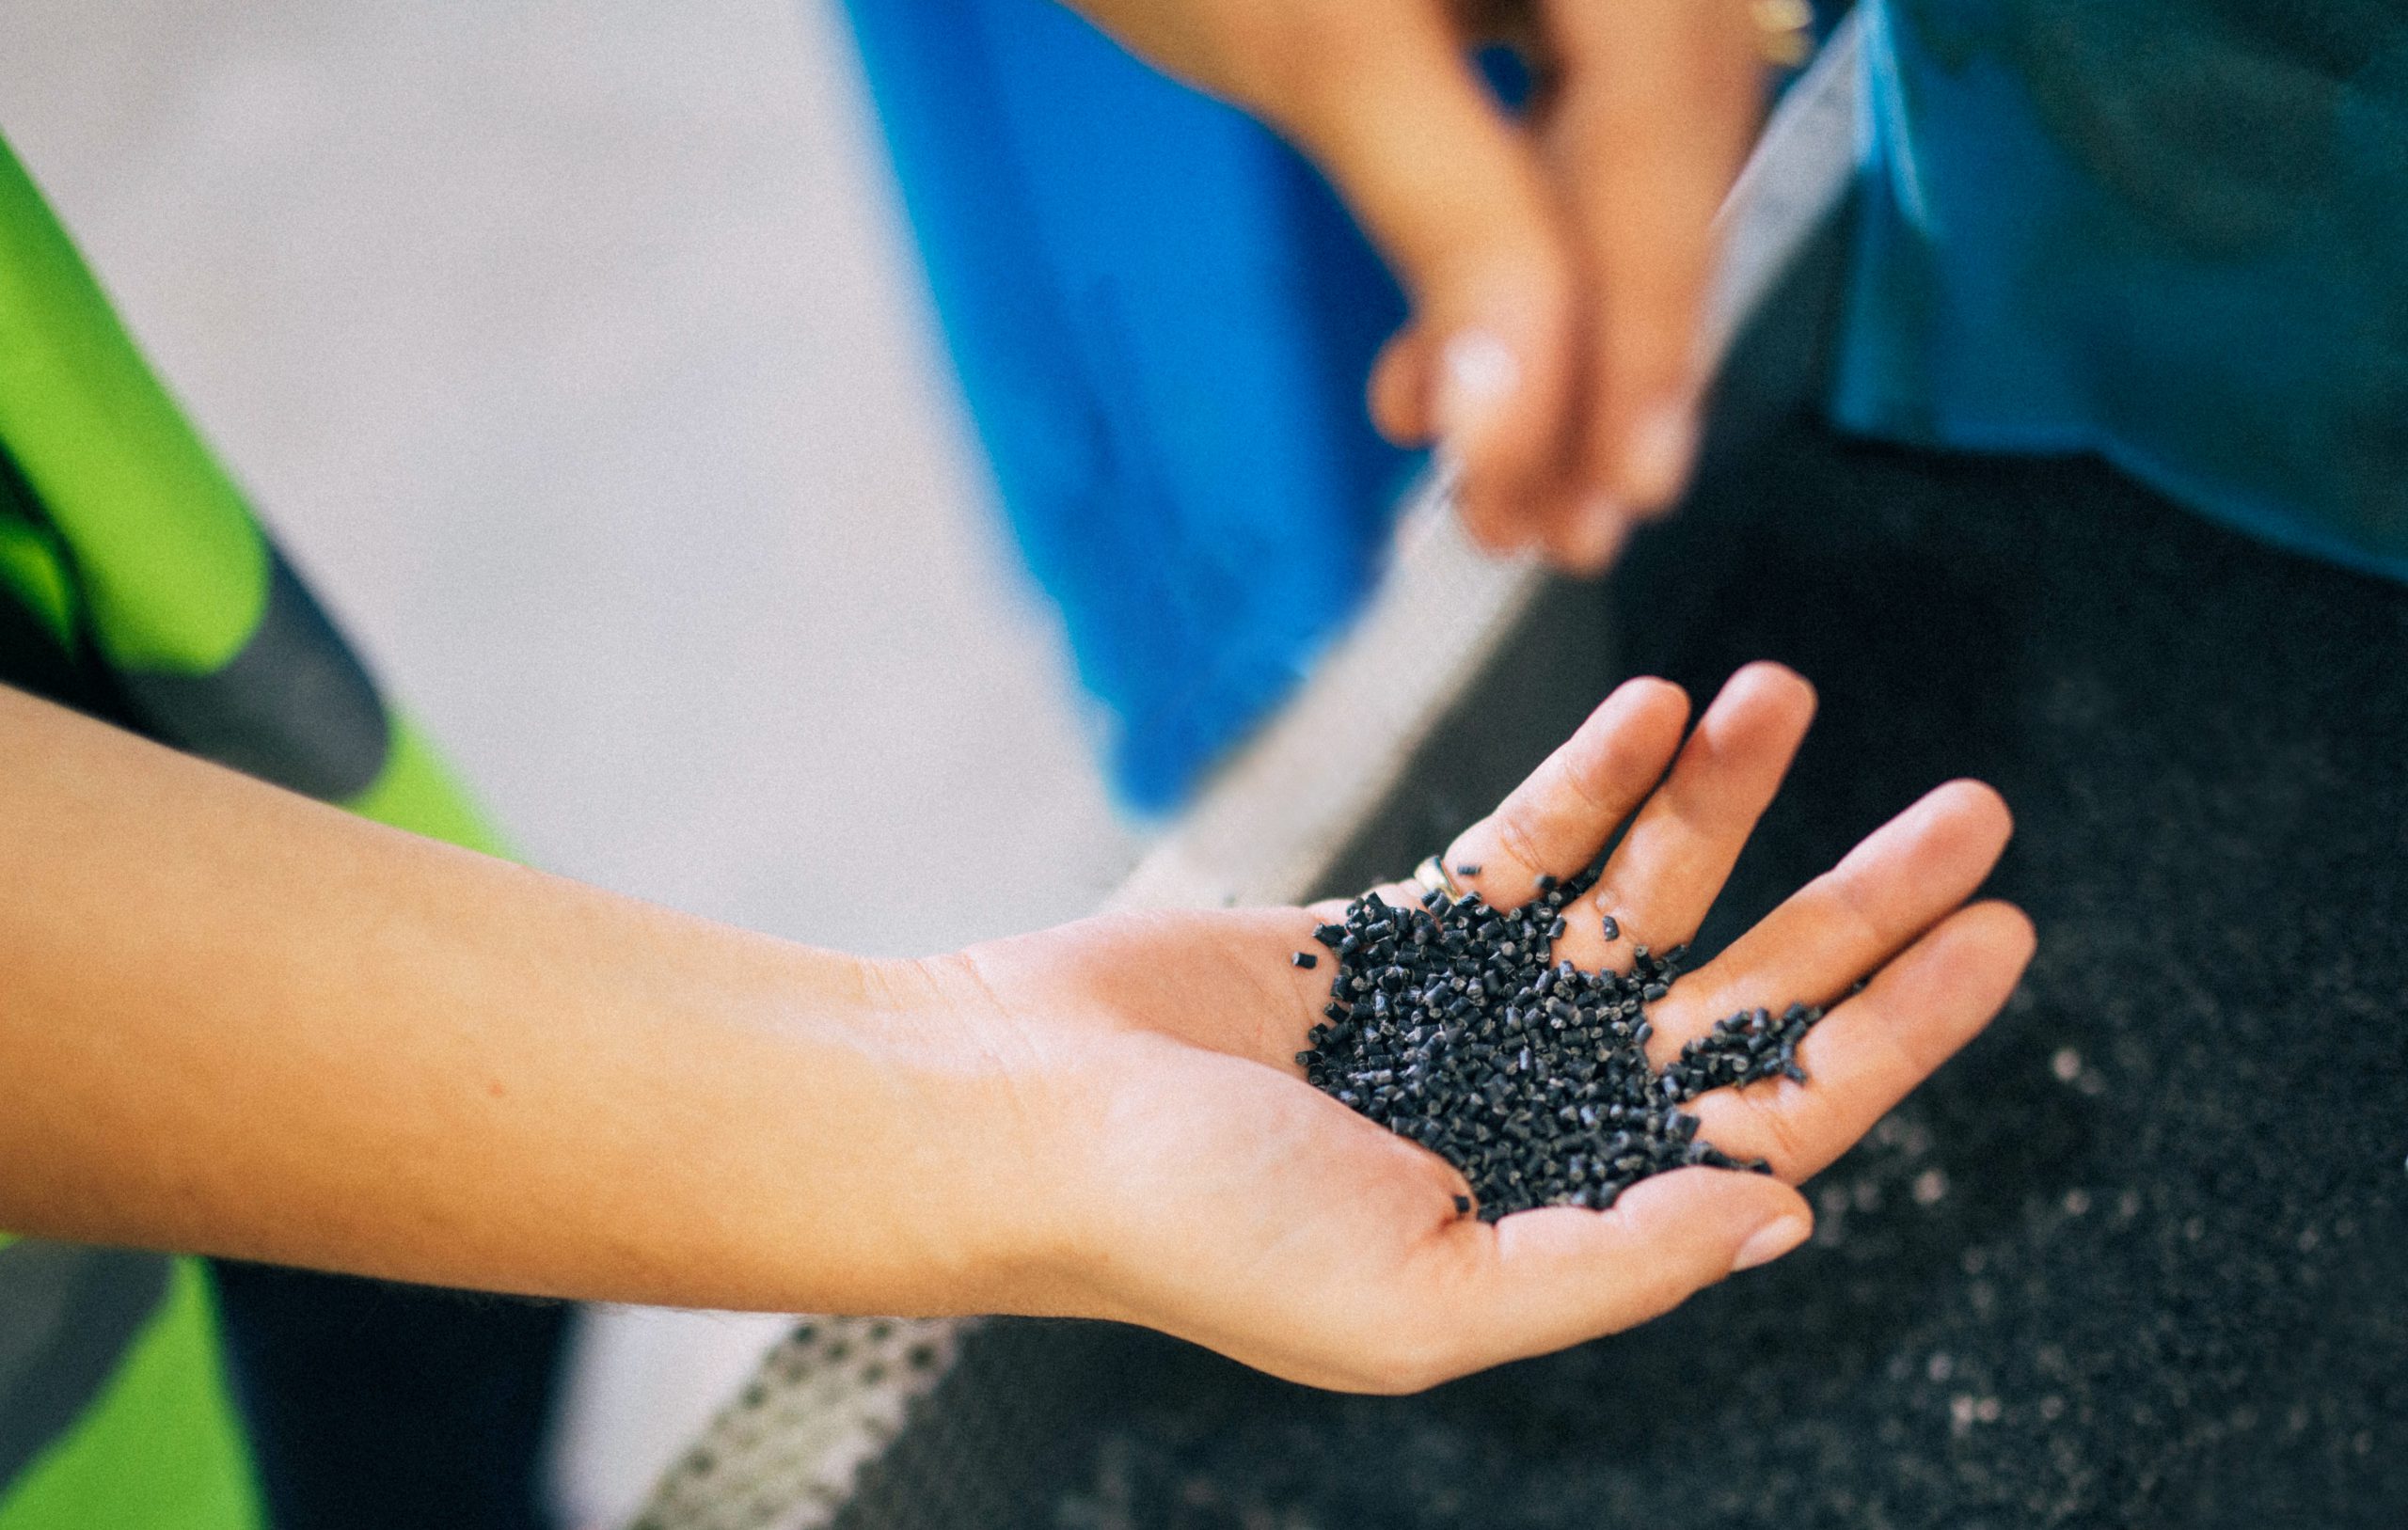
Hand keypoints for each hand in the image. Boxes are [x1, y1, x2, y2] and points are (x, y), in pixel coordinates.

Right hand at [933, 664, 2031, 1389]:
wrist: (1024, 1111)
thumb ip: (1614, 1265)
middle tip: (1974, 811)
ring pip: (1645, 893)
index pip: (1777, 1118)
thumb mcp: (1429, 1297)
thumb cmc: (1200, 1229)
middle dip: (1861, 906)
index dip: (1898, 1032)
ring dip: (1728, 800)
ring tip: (1795, 694)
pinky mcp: (1405, 927)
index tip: (1998, 939)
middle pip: (1744, 994)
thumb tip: (1786, 1212)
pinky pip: (1527, 839)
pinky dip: (1594, 775)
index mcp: (1565, 1218)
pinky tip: (1663, 709)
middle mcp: (1544, 1113)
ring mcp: (1478, 1013)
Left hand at [1054, 0, 1773, 569]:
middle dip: (1603, 362)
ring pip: (1624, 173)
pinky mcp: (1539, 2)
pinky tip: (1445, 363)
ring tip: (1495, 479)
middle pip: (1664, 163)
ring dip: (1563, 339)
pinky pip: (1568, 145)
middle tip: (1552, 525)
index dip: (1647, 323)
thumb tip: (1520, 415)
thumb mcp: (1322, 51)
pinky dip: (1517, 266)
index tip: (1619, 486)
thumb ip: (1448, 218)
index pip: (1663, 131)